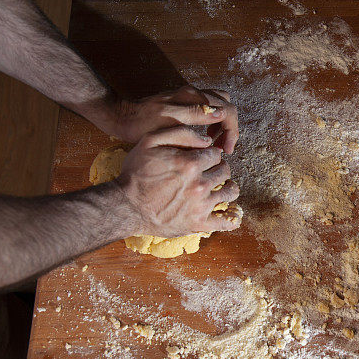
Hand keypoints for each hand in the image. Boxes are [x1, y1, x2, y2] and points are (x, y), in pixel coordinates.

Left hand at [103, 86, 239, 153]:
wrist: (123, 117)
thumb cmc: (142, 125)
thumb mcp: (168, 124)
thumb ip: (195, 116)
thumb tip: (220, 114)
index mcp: (192, 98)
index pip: (227, 111)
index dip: (231, 133)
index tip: (226, 150)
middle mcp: (194, 93)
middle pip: (228, 106)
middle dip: (229, 129)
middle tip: (223, 148)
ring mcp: (190, 94)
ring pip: (221, 105)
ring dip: (223, 124)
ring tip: (215, 142)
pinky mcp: (186, 99)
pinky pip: (210, 105)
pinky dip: (214, 120)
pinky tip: (205, 134)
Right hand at [114, 126, 240, 237]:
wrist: (126, 207)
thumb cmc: (135, 173)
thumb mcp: (149, 142)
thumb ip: (179, 134)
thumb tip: (207, 139)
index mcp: (191, 164)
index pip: (216, 154)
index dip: (210, 154)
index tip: (205, 158)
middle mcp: (200, 185)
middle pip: (224, 171)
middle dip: (218, 168)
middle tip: (210, 171)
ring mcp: (202, 206)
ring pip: (230, 192)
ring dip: (227, 187)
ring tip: (219, 187)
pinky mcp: (199, 223)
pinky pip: (226, 221)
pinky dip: (232, 217)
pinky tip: (229, 212)